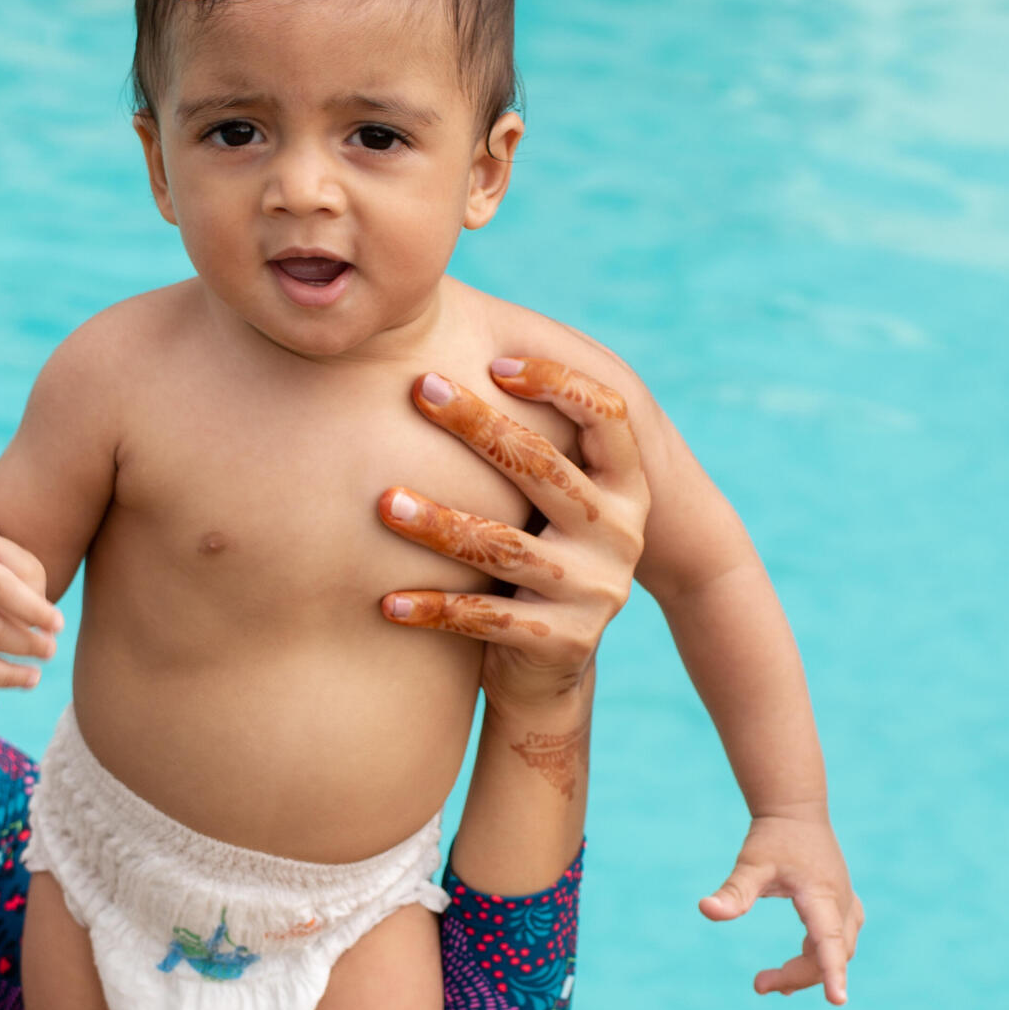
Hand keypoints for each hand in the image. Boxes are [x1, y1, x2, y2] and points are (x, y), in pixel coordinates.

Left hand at [377, 358, 648, 717]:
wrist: (550, 669)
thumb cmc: (531, 559)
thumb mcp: (546, 503)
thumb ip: (528, 441)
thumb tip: (461, 340)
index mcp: (625, 488)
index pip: (609, 417)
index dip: (558, 383)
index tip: (495, 361)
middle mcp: (620, 534)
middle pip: (544, 468)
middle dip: (478, 425)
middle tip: (419, 389)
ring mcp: (596, 591)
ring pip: (505, 547)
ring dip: (438, 523)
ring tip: (383, 503)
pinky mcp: (561, 642)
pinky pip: (484, 618)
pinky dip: (431, 608)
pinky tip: (385, 600)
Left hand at [700, 812, 862, 1005]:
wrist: (795, 810)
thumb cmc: (772, 837)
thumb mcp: (750, 864)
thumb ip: (733, 891)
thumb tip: (705, 909)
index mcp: (821, 895)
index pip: (829, 941)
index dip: (833, 972)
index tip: (838, 1002)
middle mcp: (840, 902)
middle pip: (830, 953)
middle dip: (798, 975)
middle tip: (759, 984)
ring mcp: (844, 902)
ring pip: (837, 949)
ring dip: (808, 970)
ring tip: (771, 983)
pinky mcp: (841, 902)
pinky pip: (838, 939)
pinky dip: (820, 957)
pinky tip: (795, 970)